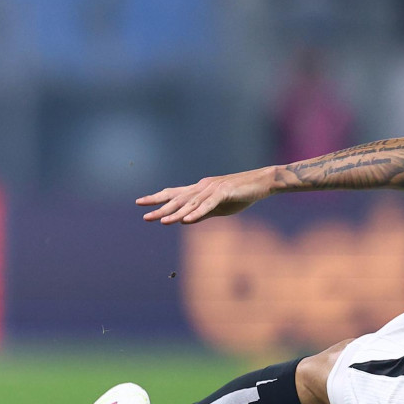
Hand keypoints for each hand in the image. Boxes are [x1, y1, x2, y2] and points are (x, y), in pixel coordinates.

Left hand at [136, 167, 276, 223]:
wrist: (263, 182)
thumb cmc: (241, 194)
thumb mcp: (218, 208)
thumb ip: (201, 214)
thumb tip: (184, 220)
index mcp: (199, 190)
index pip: (174, 193)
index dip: (157, 198)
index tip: (141, 202)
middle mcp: (202, 187)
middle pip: (177, 198)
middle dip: (160, 207)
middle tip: (144, 215)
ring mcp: (212, 189)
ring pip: (190, 203)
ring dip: (176, 213)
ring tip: (161, 221)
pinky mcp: (224, 192)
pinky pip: (208, 205)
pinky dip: (197, 213)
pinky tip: (186, 220)